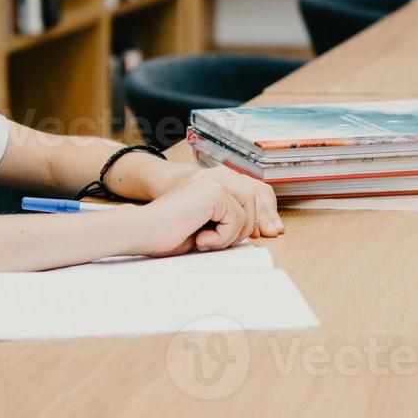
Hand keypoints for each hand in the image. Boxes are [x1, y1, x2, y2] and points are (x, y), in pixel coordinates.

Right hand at [134, 170, 282, 256]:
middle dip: (246, 229)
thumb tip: (260, 228)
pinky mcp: (215, 191)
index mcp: (216, 179)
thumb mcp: (208, 224)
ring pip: (248, 214)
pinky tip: (200, 238)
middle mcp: (218, 175)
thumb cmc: (169, 231)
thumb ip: (229, 218)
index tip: (272, 232)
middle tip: (217, 242)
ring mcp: (216, 181)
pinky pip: (236, 221)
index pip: (257, 191)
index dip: (266, 213)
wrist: (145, 230)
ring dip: (230, 236)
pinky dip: (221, 238)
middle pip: (257, 202)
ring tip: (205, 240)